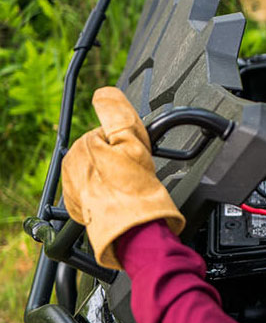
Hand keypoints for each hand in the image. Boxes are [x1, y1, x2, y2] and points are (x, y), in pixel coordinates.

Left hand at [61, 87, 185, 269]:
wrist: (134, 229)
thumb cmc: (135, 191)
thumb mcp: (132, 142)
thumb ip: (117, 112)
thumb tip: (104, 92)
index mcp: (81, 148)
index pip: (109, 134)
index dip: (128, 143)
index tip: (136, 157)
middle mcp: (71, 166)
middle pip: (103, 152)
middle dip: (118, 161)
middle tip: (134, 175)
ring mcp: (74, 187)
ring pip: (100, 172)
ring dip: (114, 177)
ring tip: (128, 188)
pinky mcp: (80, 206)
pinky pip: (96, 191)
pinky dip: (108, 193)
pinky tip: (120, 198)